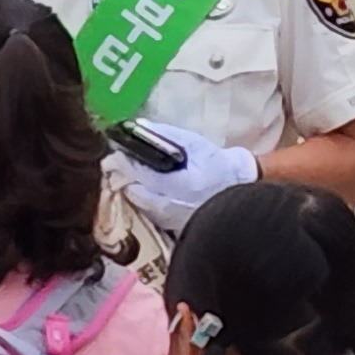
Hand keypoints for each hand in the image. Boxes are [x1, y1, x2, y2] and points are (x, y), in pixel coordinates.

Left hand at [110, 118, 258, 232]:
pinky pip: (150, 213)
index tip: (113, 154)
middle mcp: (173, 206)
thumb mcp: (195, 144)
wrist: (242, 189)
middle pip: (134, 191)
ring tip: (130, 176)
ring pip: (140, 204)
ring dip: (133, 189)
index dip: (123, 162)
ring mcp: (173, 220)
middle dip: (124, 178)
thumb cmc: (219, 165)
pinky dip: (144, 200)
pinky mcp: (175, 227)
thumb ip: (168, 136)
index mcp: (180, 184)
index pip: (141, 173)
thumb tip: (140, 127)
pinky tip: (145, 190)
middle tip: (117, 165)